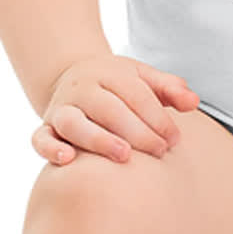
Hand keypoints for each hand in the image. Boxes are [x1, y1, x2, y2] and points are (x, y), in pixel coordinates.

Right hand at [31, 54, 199, 165]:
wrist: (73, 79)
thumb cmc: (118, 86)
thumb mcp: (143, 79)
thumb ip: (169, 88)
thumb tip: (193, 102)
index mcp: (109, 74)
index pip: (135, 94)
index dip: (157, 117)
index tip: (175, 139)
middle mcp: (82, 89)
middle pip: (109, 108)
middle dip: (137, 131)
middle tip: (160, 151)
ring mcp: (62, 109)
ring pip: (74, 123)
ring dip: (99, 139)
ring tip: (124, 155)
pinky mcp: (46, 128)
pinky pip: (40, 138)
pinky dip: (50, 149)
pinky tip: (68, 160)